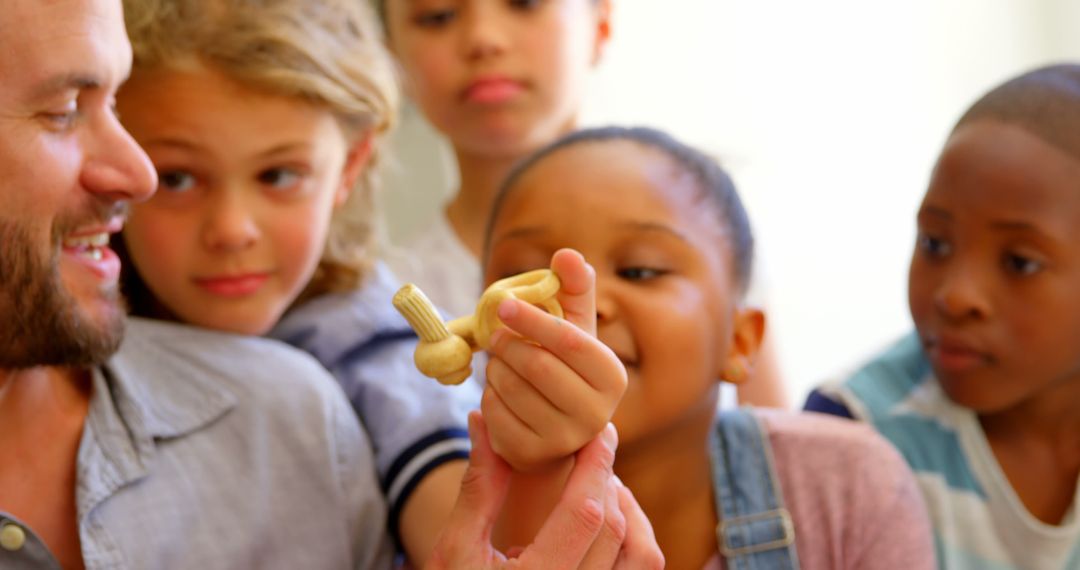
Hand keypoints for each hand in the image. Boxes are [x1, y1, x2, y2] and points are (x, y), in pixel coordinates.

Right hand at [426, 412, 663, 569]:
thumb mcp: (454, 550)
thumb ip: (478, 489)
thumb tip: (483, 421)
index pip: (585, 514)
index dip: (596, 464)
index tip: (599, 430)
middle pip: (614, 529)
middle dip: (608, 480)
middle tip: (591, 451)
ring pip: (641, 555)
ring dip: (629, 512)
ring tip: (603, 486)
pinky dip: (633, 542)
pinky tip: (605, 523)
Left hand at [482, 248, 627, 471]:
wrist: (554, 431)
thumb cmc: (564, 368)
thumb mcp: (573, 329)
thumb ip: (572, 289)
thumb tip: (567, 253)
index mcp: (612, 376)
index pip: (570, 341)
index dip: (534, 319)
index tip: (503, 304)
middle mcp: (597, 413)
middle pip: (538, 366)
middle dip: (508, 344)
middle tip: (494, 335)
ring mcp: (565, 439)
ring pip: (512, 388)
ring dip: (496, 368)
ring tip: (499, 362)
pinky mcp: (533, 454)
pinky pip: (495, 414)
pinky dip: (488, 395)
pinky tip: (498, 391)